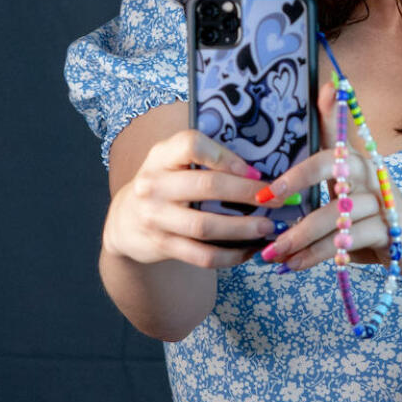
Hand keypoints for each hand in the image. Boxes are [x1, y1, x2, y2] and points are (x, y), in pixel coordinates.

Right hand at [103, 129, 276, 269]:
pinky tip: (250, 251)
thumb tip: (260, 169)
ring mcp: (155, 217)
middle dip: (247, 194)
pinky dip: (230, 256)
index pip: (191, 144)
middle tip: (276, 199)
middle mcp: (153, 184)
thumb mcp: (172, 162)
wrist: (125, 221)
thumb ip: (205, 159)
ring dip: (243, 228)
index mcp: (161, 155)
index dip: (226, 156)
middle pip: (206, 186)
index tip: (254, 170)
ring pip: (206, 226)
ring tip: (269, 228)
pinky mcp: (162, 245)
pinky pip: (202, 256)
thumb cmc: (164, 185)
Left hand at [255, 82, 401, 274]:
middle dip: (296, 179)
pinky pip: (345, 240)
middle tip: (266, 200)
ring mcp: (381, 200)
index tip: (323, 91)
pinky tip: (296, 264)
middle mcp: (370, 173)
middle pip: (332, 164)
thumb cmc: (374, 219)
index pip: (338, 132)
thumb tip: (280, 177)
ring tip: (274, 253)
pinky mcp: (389, 229)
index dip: (330, 111)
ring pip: (333, 213)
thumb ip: (320, 182)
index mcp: (357, 160)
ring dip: (299, 236)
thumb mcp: (349, 196)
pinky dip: (316, 255)